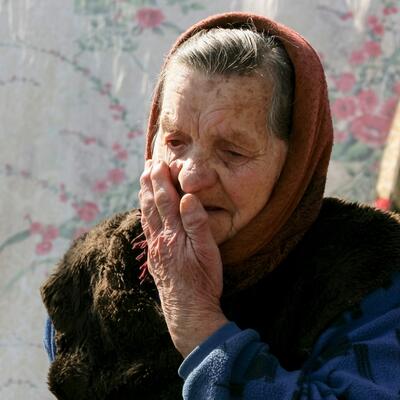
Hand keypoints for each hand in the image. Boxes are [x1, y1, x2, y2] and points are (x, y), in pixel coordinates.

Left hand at [139, 160, 227, 356]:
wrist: (188, 312)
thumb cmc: (202, 281)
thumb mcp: (207, 252)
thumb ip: (196, 223)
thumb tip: (187, 197)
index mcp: (173, 234)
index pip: (165, 201)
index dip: (161, 181)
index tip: (158, 163)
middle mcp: (159, 239)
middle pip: (151, 206)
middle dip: (149, 184)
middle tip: (147, 166)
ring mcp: (155, 250)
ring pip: (146, 217)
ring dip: (144, 197)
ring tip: (143, 183)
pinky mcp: (154, 259)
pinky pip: (147, 230)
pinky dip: (144, 215)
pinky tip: (145, 212)